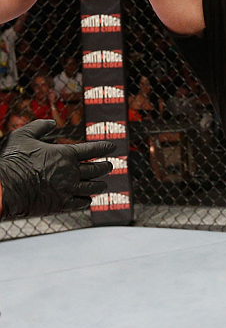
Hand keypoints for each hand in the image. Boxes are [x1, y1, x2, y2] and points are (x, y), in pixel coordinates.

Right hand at [0, 120, 114, 218]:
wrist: (5, 188)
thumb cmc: (12, 161)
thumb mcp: (23, 136)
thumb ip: (39, 127)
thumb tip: (51, 122)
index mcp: (65, 154)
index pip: (92, 149)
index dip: (104, 147)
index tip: (112, 147)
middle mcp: (71, 172)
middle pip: (96, 169)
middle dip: (105, 167)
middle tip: (110, 166)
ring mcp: (67, 190)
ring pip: (91, 187)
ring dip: (99, 185)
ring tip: (103, 184)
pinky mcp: (61, 205)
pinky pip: (80, 203)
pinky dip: (86, 201)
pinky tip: (88, 200)